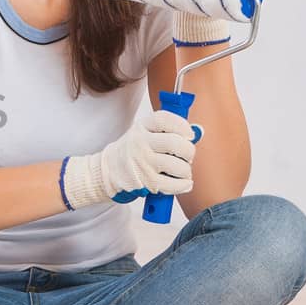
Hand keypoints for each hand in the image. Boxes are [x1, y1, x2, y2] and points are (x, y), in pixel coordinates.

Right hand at [61, 111, 202, 210]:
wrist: (107, 172)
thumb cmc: (132, 152)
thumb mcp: (143, 134)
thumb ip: (167, 131)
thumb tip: (198, 132)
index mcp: (141, 128)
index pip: (165, 120)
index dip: (182, 126)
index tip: (189, 135)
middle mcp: (141, 143)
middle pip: (175, 143)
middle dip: (188, 151)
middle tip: (187, 156)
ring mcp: (143, 163)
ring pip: (178, 166)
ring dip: (186, 170)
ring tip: (182, 171)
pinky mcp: (147, 182)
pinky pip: (173, 184)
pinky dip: (184, 185)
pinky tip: (184, 183)